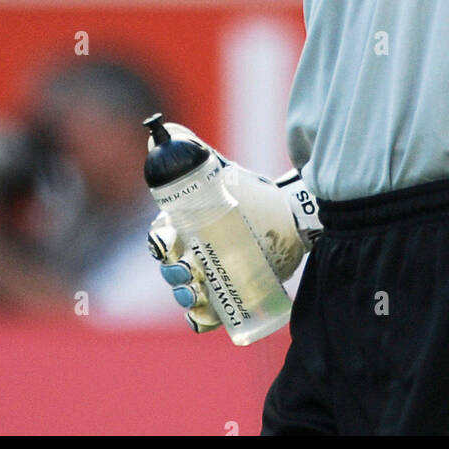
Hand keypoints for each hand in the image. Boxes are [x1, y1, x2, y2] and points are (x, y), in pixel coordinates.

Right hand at [146, 126, 321, 333]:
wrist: (289, 217)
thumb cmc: (251, 194)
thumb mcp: (222, 173)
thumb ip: (194, 150)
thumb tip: (163, 128)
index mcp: (184, 228)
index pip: (159, 240)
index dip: (159, 244)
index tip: (169, 244)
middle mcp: (192, 255)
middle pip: (170, 271)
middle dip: (172, 274)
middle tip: (188, 270)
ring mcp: (210, 277)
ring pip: (186, 294)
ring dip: (184, 298)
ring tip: (198, 292)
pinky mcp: (230, 295)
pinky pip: (208, 316)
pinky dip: (203, 319)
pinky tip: (209, 315)